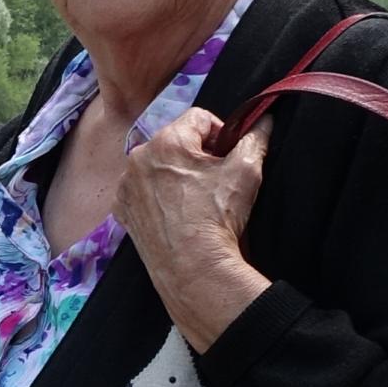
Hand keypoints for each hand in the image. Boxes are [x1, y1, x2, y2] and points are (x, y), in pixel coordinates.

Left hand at [115, 110, 273, 345]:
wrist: (193, 268)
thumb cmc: (217, 217)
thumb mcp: (245, 171)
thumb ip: (255, 138)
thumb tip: (264, 120)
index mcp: (167, 141)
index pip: (199, 118)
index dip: (221, 133)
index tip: (228, 155)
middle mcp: (139, 158)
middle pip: (175, 141)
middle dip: (196, 154)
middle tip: (214, 179)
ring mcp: (126, 185)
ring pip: (157, 165)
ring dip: (176, 174)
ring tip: (196, 199)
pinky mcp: (123, 210)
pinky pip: (142, 190)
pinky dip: (158, 195)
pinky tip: (177, 212)